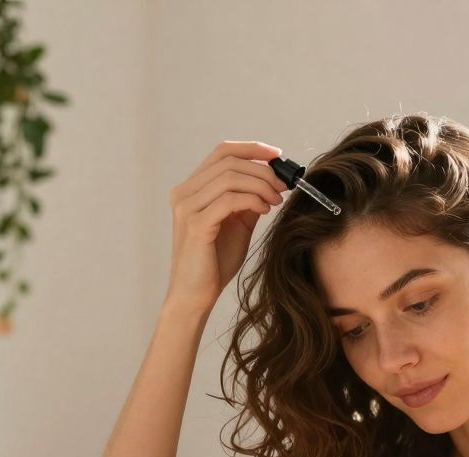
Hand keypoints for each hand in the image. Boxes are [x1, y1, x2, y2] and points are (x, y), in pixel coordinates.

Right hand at [166, 140, 287, 313]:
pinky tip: (264, 210)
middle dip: (263, 170)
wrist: (195, 296)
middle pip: (229, 161)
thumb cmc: (214, 262)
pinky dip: (253, 200)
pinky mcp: (195, 224)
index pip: (222, 152)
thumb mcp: (237, 224)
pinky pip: (229, 199)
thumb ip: (249, 200)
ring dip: (261, 185)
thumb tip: (273, 180)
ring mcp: (187, 207)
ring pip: (231, 177)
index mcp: (191, 189)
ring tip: (276, 201)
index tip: (278, 156)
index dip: (252, 148)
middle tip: (284, 185)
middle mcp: (184, 193)